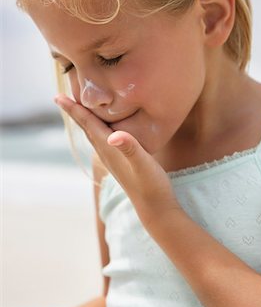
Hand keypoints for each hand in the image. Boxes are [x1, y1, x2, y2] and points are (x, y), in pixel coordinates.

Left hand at [55, 94, 181, 229]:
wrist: (156, 209)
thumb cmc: (151, 186)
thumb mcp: (143, 164)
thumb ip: (130, 148)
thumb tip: (112, 136)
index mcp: (109, 149)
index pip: (88, 125)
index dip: (74, 110)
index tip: (58, 97)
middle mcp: (107, 154)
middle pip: (86, 128)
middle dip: (75, 113)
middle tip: (61, 98)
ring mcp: (113, 160)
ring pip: (94, 135)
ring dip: (85, 121)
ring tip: (78, 110)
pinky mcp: (121, 163)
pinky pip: (104, 142)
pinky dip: (98, 130)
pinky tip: (104, 130)